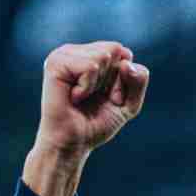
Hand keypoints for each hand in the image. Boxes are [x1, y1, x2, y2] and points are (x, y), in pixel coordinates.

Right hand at [23, 41, 149, 195]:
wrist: (72, 146)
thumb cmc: (95, 125)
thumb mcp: (130, 103)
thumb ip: (140, 78)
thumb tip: (126, 62)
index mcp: (90, 54)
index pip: (123, 52)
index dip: (122, 80)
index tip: (106, 98)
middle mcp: (76, 51)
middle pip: (115, 50)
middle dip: (112, 81)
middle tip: (92, 99)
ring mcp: (63, 54)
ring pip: (104, 56)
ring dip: (98, 85)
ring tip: (81, 98)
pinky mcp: (55, 63)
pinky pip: (90, 66)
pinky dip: (87, 87)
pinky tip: (73, 97)